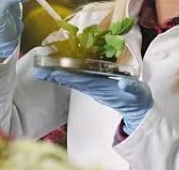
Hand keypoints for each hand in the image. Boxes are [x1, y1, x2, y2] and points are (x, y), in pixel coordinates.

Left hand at [33, 68, 152, 134]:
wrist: (140, 109)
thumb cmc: (138, 98)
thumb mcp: (138, 92)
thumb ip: (131, 87)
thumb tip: (123, 82)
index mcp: (101, 87)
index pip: (80, 80)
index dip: (66, 75)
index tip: (51, 72)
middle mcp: (94, 87)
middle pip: (71, 80)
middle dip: (55, 75)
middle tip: (38, 70)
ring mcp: (94, 87)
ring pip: (72, 79)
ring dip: (58, 74)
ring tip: (43, 70)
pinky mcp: (96, 85)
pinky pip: (78, 79)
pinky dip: (67, 74)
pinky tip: (59, 71)